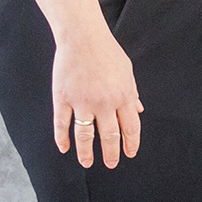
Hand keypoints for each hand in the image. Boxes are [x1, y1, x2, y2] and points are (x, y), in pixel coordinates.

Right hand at [52, 32, 143, 168]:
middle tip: (111, 164)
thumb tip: (139, 110)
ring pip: (84, 135)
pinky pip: (62, 124)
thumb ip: (132, 93)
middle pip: (109, 135)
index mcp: (123, 96)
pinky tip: (64, 148)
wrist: (82, 37)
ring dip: (86, 152)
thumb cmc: (107, 53)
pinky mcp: (63, 98)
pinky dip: (62, 138)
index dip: (130, 143)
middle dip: (111, 153)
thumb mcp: (127, 72)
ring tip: (87, 163)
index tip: (130, 154)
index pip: (130, 127)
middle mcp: (104, 102)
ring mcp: (82, 101)